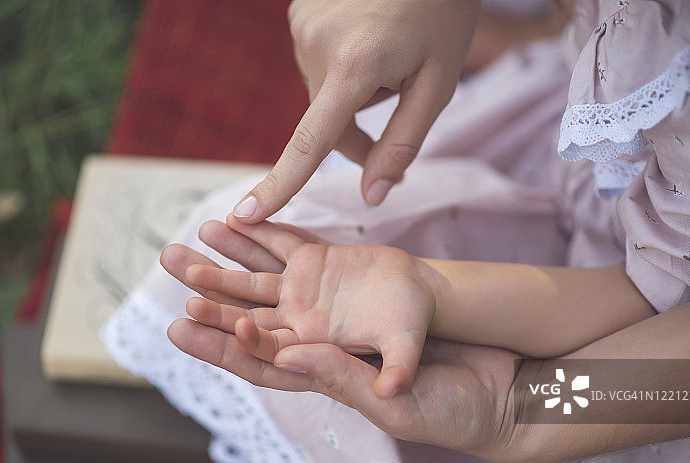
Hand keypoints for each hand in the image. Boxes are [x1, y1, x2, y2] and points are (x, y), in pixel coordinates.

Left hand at [161, 238, 517, 454]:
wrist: (492, 376)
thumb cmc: (451, 405)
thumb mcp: (403, 400)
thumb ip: (348, 378)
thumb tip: (292, 356)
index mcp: (321, 375)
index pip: (259, 363)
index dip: (222, 345)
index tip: (187, 321)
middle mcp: (314, 340)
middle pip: (248, 318)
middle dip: (206, 296)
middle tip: (167, 268)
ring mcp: (326, 306)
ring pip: (265, 281)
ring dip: (227, 260)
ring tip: (189, 238)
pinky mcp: (346, 277)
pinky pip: (298, 251)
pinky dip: (269, 234)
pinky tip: (240, 218)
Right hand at [232, 0, 479, 220]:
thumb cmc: (442, 10)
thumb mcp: (439, 81)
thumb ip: (403, 142)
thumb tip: (373, 196)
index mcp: (353, 67)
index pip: (311, 142)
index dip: (281, 184)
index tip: (247, 214)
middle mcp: (315, 46)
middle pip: (326, 122)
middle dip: (358, 129)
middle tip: (403, 100)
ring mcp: (301, 25)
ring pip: (322, 92)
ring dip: (351, 91)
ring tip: (388, 52)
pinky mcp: (298, 13)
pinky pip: (317, 62)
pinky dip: (341, 64)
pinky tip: (368, 35)